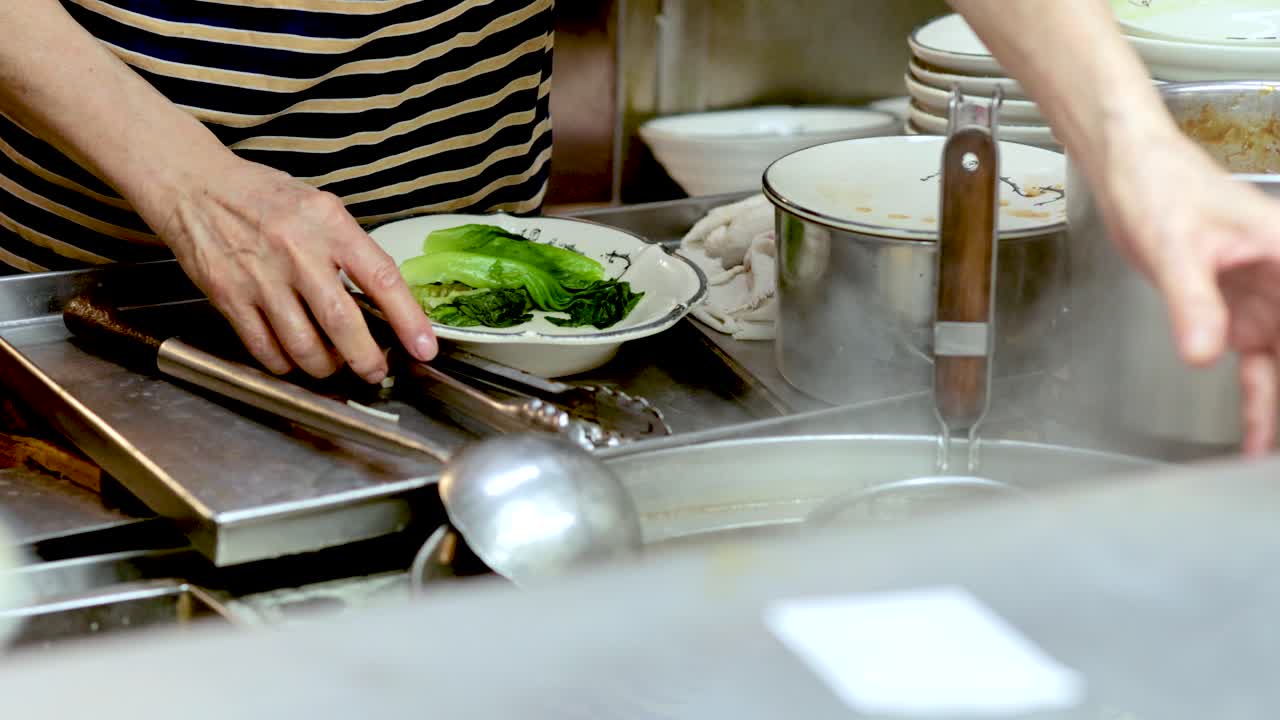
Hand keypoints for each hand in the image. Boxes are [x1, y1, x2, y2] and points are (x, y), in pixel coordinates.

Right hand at [144, 158, 436, 382]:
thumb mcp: (321, 207)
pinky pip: (265, 350)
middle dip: (366, 358)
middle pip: (342, 323)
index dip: (408, 319)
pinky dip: (286, 365)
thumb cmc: (265, 198)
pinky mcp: (229, 298)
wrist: (195, 186)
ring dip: (325, 367)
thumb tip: (386, 299)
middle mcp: (297, 252)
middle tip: (376, 371)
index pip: (381, 278)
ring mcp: (261, 278)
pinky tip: (294, 358)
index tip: (424, 347)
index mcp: (329, 225)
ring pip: (303, 346)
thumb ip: (351, 249)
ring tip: (333, 364)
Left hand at [1092, 130, 1279, 455]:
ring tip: (1266, 459)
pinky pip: (1259, 369)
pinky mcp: (1237, 315)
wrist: (1129, 171)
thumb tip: (1205, 354)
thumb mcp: (1173, 246)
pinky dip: (1259, 403)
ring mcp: (1267, 303)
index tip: (1278, 431)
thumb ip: (1192, 301)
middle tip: (1271, 458)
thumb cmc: (1159, 186)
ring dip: (1278, 410)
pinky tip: (1257, 441)